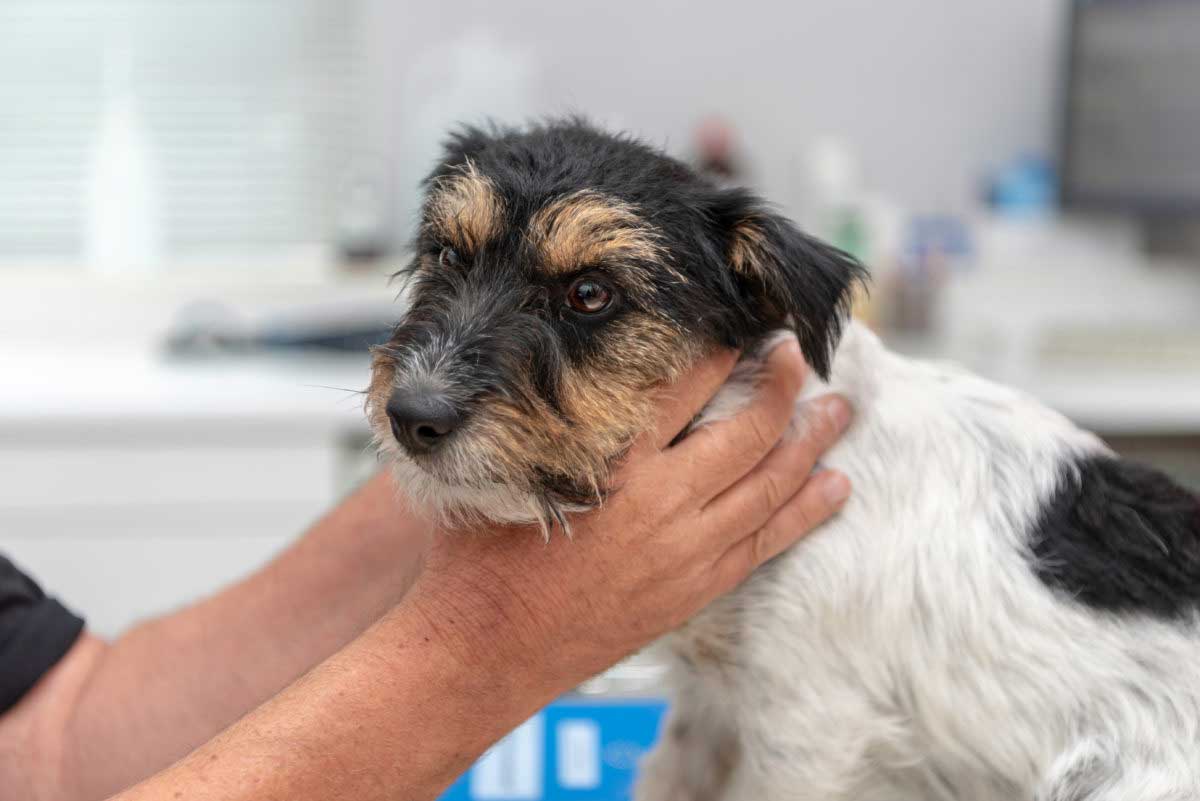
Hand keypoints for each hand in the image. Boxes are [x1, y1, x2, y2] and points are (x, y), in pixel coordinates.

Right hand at [406, 337, 852, 690]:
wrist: (482, 649)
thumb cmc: (477, 556)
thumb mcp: (503, 469)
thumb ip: (543, 422)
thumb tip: (557, 367)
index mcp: (611, 462)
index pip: (685, 385)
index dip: (722, 347)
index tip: (745, 322)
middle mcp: (660, 501)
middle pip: (746, 429)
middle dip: (782, 384)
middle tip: (800, 353)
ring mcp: (685, 550)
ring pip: (770, 485)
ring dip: (810, 442)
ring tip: (839, 408)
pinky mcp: (694, 589)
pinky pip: (766, 542)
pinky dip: (805, 511)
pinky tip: (834, 487)